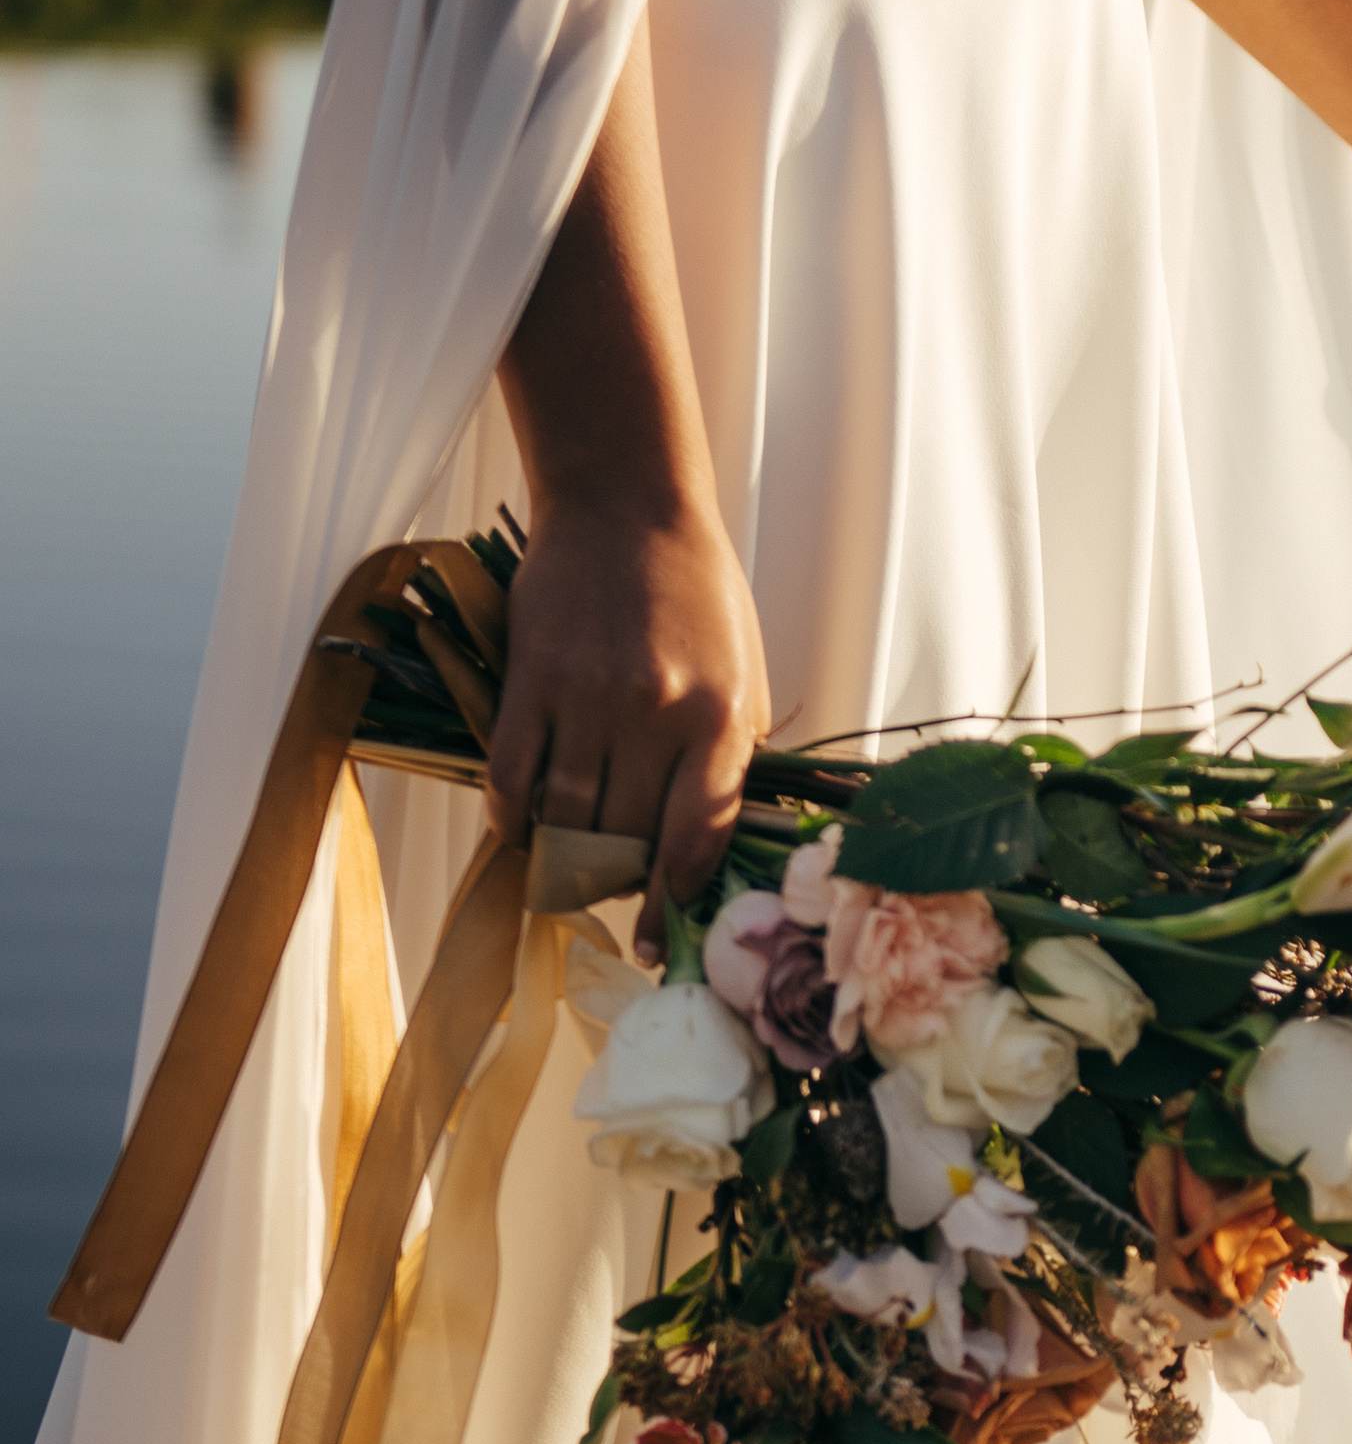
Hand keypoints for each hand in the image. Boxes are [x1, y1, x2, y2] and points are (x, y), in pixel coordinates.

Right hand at [484, 491, 769, 962]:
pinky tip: (521, 836)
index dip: (671, 901)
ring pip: (568, 820)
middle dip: (618, 882)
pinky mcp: (531, 681)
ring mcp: (587, 699)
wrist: (627, 506)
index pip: (695, 840)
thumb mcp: (746, 675)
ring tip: (568, 874)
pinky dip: (514, 821)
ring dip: (564, 862)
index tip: (655, 936)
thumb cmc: (697, 595)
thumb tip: (715, 845)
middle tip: (610, 894)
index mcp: (719, 719)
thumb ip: (732, 758)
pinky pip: (514, 778)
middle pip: (626, 838)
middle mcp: (655, 716)